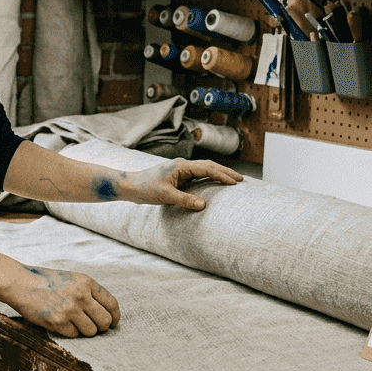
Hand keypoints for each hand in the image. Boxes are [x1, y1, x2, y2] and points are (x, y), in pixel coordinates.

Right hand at [0, 265, 120, 337]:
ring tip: (74, 323)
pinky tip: (61, 323)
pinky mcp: (58, 322)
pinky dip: (70, 332)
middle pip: (105, 321)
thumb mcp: (72, 279)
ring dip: (85, 331)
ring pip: (91, 331)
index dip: (115, 317)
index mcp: (87, 282)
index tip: (113, 323)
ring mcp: (70, 309)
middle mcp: (81, 296)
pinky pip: (74, 335)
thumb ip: (88, 293)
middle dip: (102, 327)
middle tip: (94, 328)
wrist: (21, 283)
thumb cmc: (46, 281)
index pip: (112, 304)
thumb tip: (105, 314)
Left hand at [124, 158, 241, 209]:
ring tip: (232, 180)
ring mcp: (180, 170)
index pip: (207, 168)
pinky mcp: (177, 177)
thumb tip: (204, 205)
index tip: (235, 182)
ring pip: (204, 169)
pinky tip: (215, 184)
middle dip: (225, 172)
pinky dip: (209, 178)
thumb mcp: (165, 196)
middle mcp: (182, 166)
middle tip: (241, 179)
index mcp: (181, 166)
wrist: (130, 186)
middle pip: (209, 166)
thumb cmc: (145, 189)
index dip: (222, 175)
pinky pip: (198, 176)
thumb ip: (185, 200)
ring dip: (218, 174)